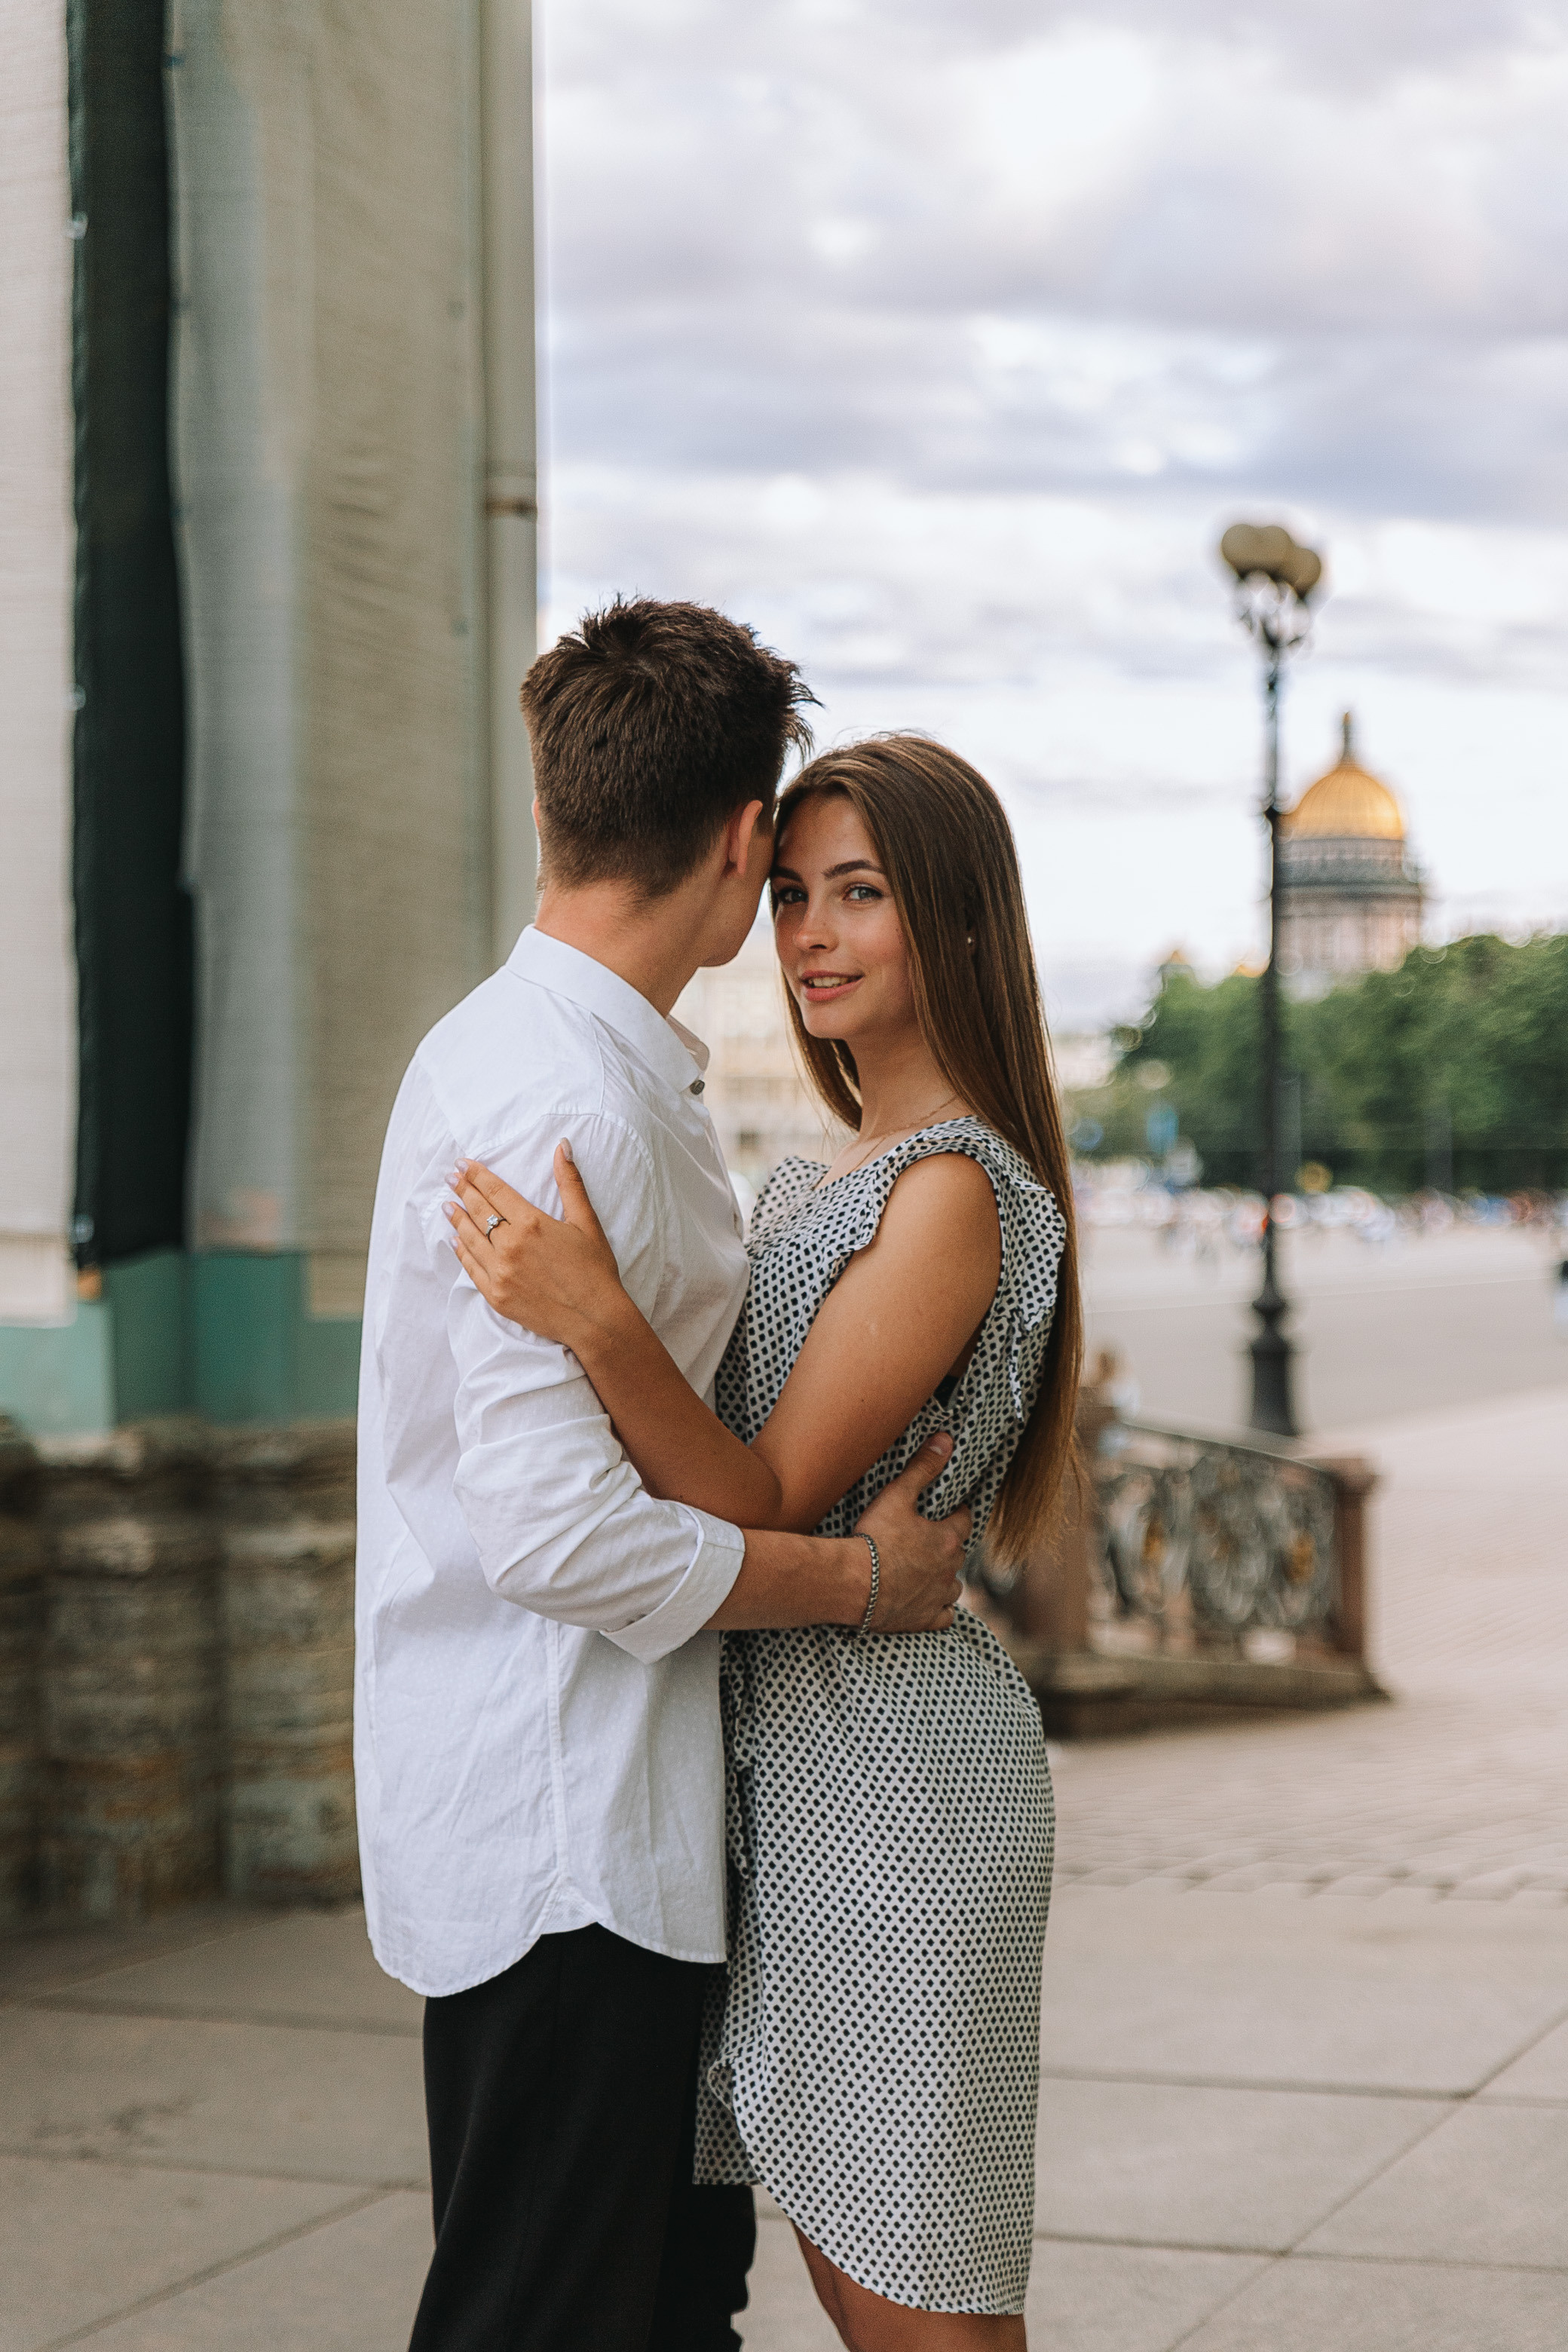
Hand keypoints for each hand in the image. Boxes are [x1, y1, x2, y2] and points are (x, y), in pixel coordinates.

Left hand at [446, 1146, 625, 1347]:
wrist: (594, 1319)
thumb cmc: (595, 1270)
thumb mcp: (586, 1222)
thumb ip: (570, 1183)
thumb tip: (562, 1146)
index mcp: (531, 1224)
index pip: (495, 1191)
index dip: (477, 1175)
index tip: (462, 1164)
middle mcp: (510, 1246)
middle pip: (478, 1211)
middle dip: (462, 1191)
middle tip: (450, 1178)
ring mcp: (500, 1272)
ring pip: (470, 1238)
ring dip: (457, 1219)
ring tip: (447, 1205)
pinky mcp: (496, 1295)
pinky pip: (471, 1268)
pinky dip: (461, 1251)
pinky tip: (455, 1241)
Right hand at [855, 1432, 970, 1632]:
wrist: (853, 1584)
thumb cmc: (874, 1539)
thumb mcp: (897, 1495)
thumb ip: (923, 1467)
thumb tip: (946, 1439)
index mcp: (946, 1538)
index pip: (963, 1520)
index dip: (956, 1513)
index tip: (949, 1511)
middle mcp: (949, 1568)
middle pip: (958, 1553)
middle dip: (947, 1546)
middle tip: (928, 1540)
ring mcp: (938, 1596)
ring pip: (953, 1586)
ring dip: (944, 1579)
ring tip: (927, 1572)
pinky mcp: (925, 1619)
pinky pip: (944, 1616)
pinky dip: (938, 1609)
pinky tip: (927, 1604)